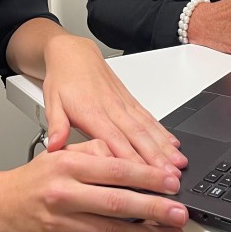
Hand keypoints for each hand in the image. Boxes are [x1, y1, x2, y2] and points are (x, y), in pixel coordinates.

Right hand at [0, 143, 187, 231]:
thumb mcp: (62, 152)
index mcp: (67, 165)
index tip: (171, 181)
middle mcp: (64, 195)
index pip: (115, 170)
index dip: (147, 176)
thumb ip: (96, 150)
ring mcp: (62, 225)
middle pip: (117, 204)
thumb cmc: (35, 179)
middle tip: (180, 213)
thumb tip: (132, 155)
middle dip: (154, 210)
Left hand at [41, 34, 186, 172]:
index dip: (131, 159)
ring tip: (179, 164)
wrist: (74, 54)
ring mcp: (123, 104)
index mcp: (91, 112)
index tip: (144, 177)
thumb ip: (56, 126)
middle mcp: (112, 108)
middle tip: (171, 177)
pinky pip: (149, 117)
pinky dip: (163, 131)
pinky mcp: (130, 100)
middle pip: (138, 137)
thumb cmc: (63, 80)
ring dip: (164, 147)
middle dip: (156, 159)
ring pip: (148, 128)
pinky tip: (174, 144)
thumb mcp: (51, 102)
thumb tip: (53, 145)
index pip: (114, 140)